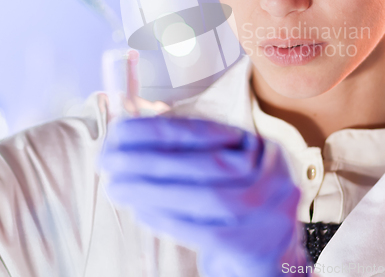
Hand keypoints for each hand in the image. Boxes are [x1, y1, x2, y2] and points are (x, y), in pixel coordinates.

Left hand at [99, 116, 310, 276]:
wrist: (274, 255)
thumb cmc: (239, 205)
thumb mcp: (230, 171)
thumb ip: (196, 153)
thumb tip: (137, 137)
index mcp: (261, 149)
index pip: (208, 131)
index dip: (162, 130)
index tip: (122, 130)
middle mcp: (271, 175)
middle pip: (207, 163)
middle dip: (152, 160)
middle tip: (110, 161)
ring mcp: (267, 210)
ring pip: (205, 196)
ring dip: (154, 191)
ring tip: (118, 187)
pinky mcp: (253, 244)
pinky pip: (204, 230)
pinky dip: (168, 219)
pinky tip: (141, 212)